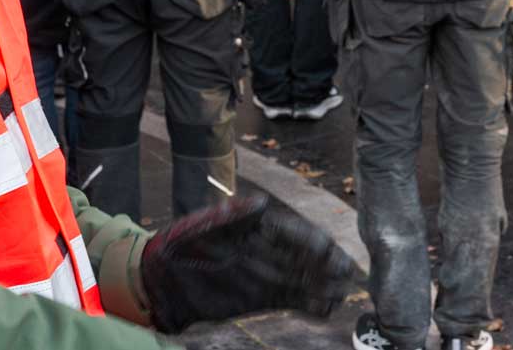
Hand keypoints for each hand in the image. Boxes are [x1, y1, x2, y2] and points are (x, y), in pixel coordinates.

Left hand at [139, 194, 360, 332]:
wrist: (164, 277)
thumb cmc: (183, 242)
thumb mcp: (207, 223)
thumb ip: (235, 215)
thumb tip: (263, 203)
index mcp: (260, 227)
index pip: (294, 232)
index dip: (312, 241)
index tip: (327, 250)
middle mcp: (269, 250)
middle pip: (306, 257)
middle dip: (328, 264)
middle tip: (348, 273)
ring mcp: (266, 274)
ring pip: (304, 280)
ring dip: (324, 286)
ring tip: (343, 294)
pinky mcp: (261, 297)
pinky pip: (292, 300)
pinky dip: (310, 305)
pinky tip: (326, 310)